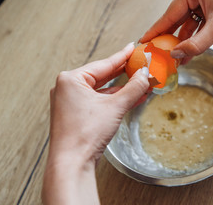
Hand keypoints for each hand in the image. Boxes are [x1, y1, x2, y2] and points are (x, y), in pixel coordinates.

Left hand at [43, 43, 148, 203]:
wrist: (71, 163)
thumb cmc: (84, 134)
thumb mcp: (115, 107)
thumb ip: (133, 88)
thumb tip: (145, 75)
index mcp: (71, 79)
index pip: (104, 64)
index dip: (122, 56)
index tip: (133, 48)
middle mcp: (67, 87)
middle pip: (102, 76)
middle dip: (124, 73)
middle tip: (139, 65)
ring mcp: (70, 101)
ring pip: (101, 90)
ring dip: (121, 89)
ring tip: (140, 83)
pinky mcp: (75, 114)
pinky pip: (97, 101)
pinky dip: (113, 100)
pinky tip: (130, 98)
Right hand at [140, 0, 212, 62]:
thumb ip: (195, 44)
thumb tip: (176, 55)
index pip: (168, 15)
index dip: (155, 30)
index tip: (142, 41)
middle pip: (175, 20)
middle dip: (168, 39)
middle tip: (155, 53)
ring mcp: (201, 1)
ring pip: (185, 25)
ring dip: (182, 42)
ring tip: (173, 59)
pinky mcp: (208, 9)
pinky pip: (196, 26)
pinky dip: (193, 39)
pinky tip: (187, 53)